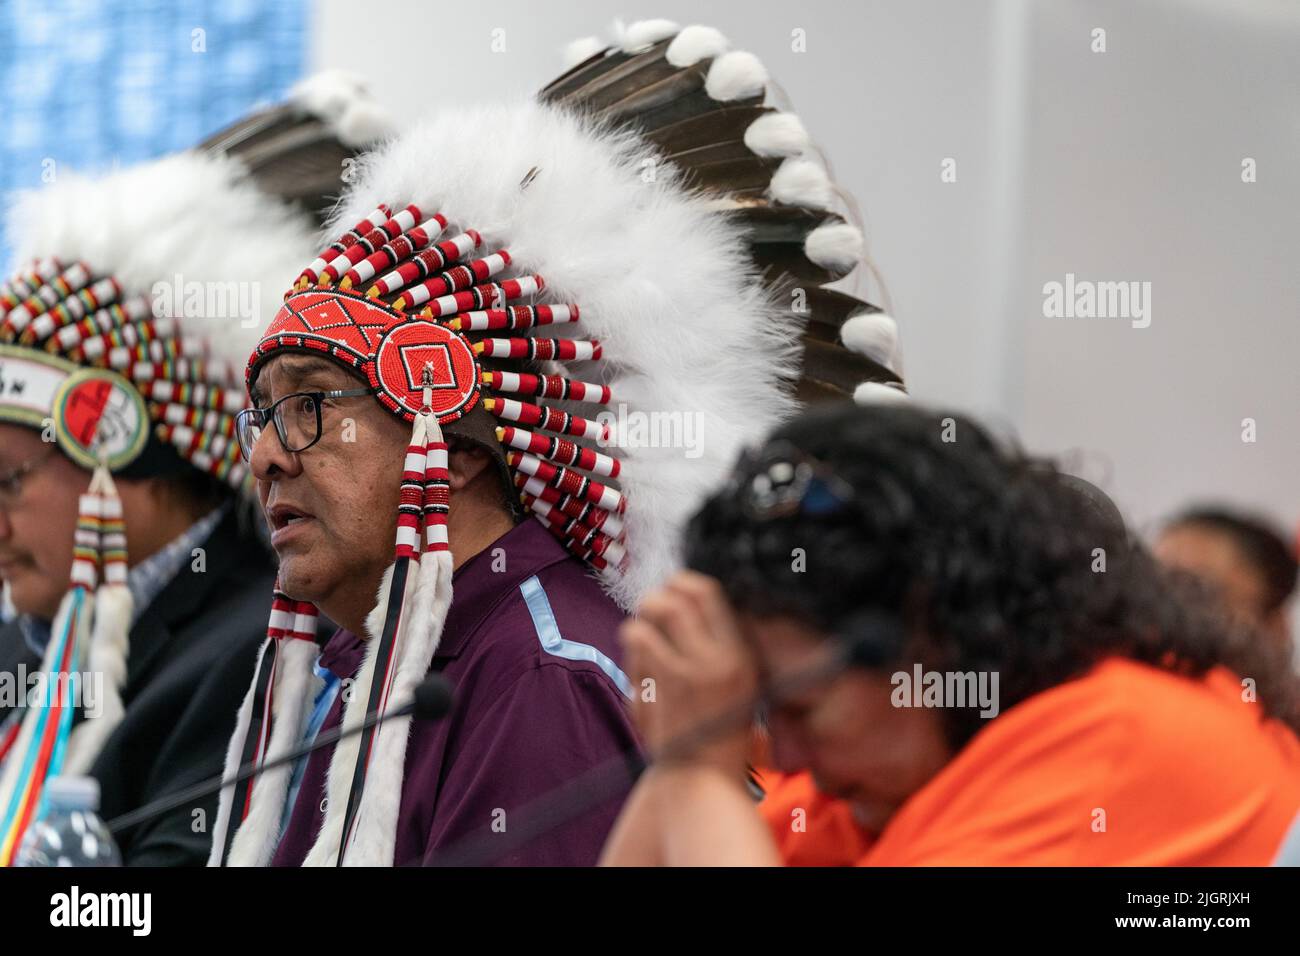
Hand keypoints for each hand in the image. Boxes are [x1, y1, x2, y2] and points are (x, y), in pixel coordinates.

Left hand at [620, 570, 758, 778]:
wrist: (703, 781)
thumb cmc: (721, 734)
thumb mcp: (742, 685)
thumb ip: (721, 647)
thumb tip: (688, 600)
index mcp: (739, 656)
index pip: (708, 593)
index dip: (684, 582)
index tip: (674, 588)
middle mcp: (713, 661)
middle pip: (672, 600)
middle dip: (654, 599)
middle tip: (650, 611)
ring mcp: (682, 675)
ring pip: (644, 622)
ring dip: (638, 626)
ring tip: (643, 638)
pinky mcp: (654, 691)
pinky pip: (634, 650)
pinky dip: (631, 652)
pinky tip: (638, 666)